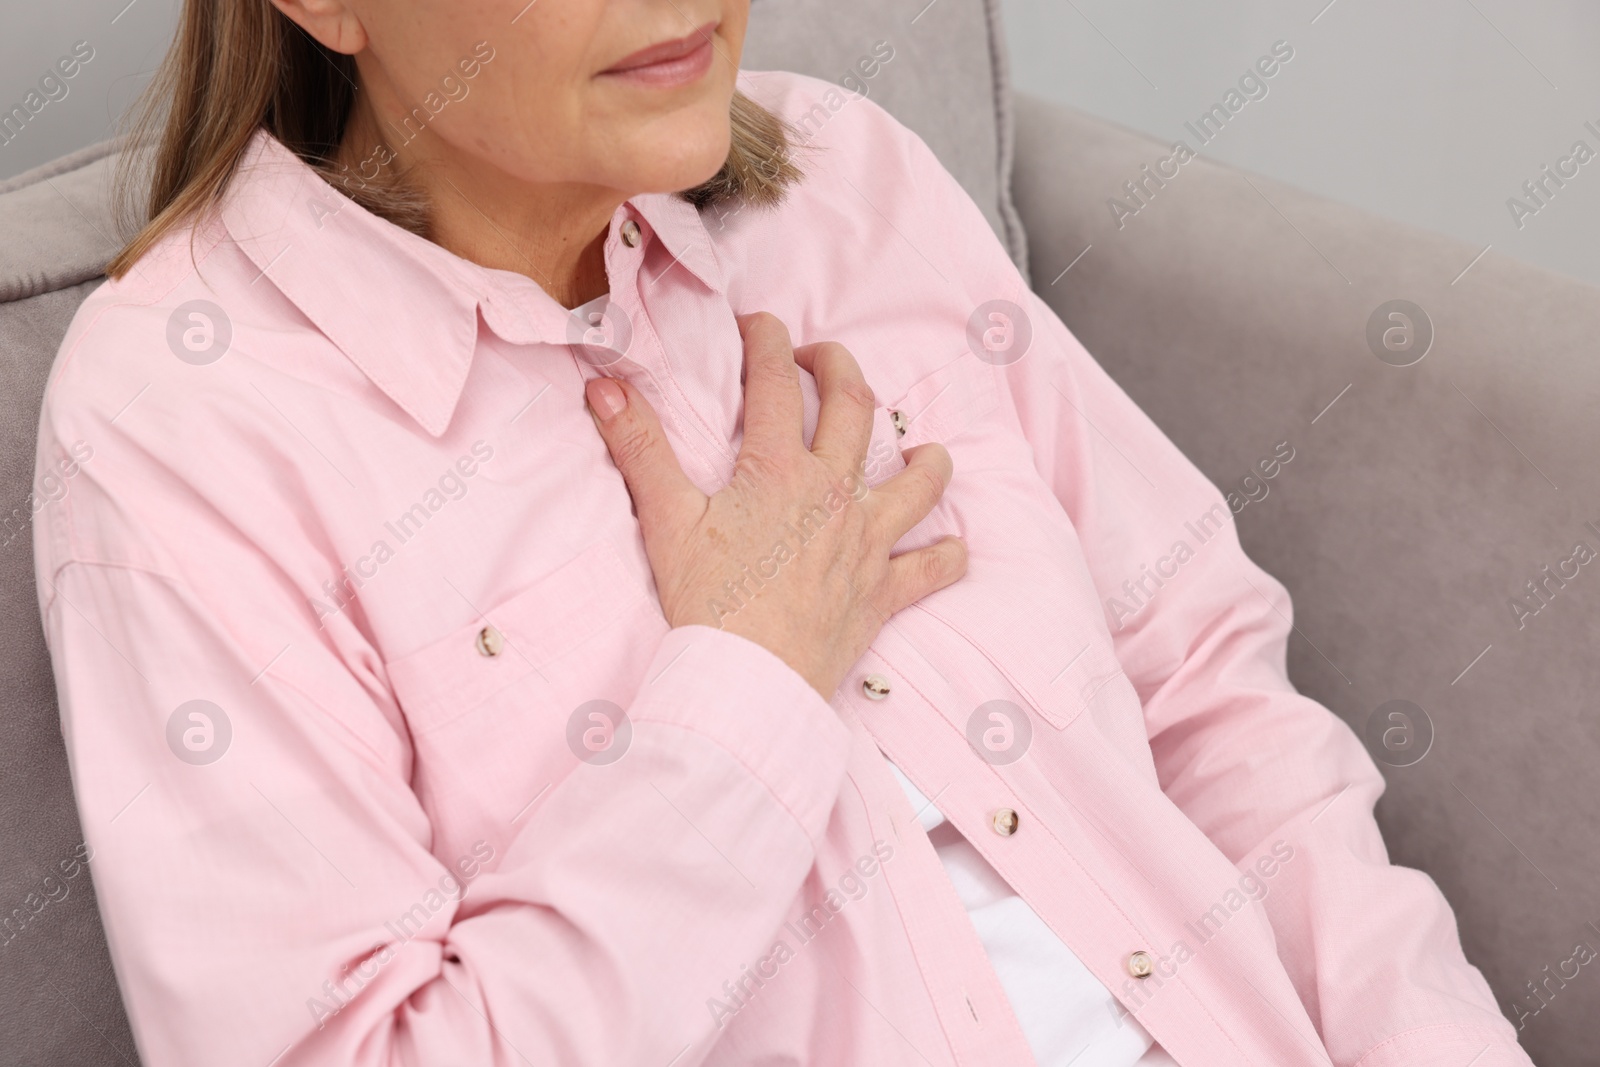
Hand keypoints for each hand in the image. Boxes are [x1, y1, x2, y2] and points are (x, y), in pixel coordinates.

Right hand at [584, 312, 966, 699]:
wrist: (747, 684)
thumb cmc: (706, 605)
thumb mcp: (665, 520)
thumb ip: (638, 447)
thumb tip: (604, 385)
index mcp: (779, 469)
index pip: (776, 381)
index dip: (767, 340)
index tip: (759, 326)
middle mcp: (834, 494)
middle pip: (855, 407)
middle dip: (841, 369)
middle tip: (823, 360)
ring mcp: (866, 541)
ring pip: (918, 480)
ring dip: (923, 457)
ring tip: (920, 448)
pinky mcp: (882, 592)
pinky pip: (932, 567)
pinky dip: (946, 554)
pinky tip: (950, 547)